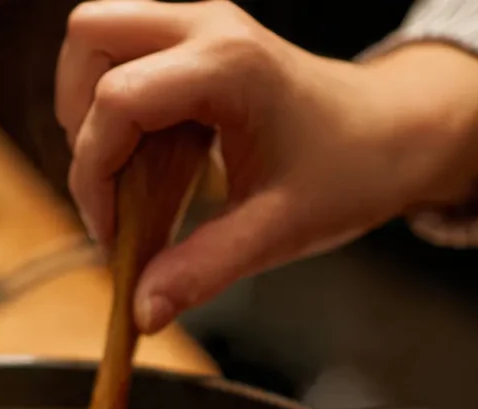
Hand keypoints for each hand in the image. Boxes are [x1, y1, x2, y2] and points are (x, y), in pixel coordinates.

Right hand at [56, 0, 477, 332]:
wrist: (397, 131)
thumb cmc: (350, 169)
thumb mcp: (276, 230)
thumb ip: (203, 270)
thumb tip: (141, 312)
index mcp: (227, 66)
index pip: (116, 100)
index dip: (95, 173)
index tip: (112, 233)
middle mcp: (205, 27)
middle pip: (90, 38)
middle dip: (80, 120)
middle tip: (110, 186)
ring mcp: (200, 26)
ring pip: (98, 37)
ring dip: (90, 108)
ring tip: (125, 174)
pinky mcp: (197, 42)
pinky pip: (126, 57)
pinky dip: (116, 107)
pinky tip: (148, 158)